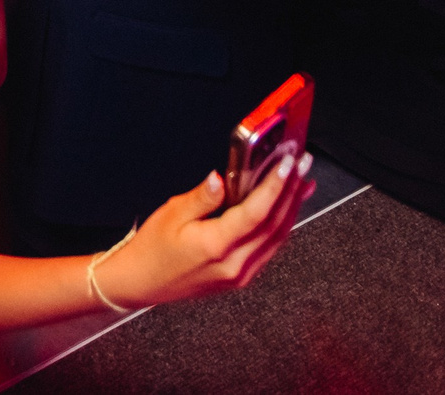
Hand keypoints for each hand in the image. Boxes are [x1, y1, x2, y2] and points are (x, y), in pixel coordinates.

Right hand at [94, 154, 313, 310]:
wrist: (142, 282)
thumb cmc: (152, 250)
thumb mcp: (171, 213)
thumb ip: (202, 196)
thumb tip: (221, 177)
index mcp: (215, 246)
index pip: (256, 213)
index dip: (275, 185)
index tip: (288, 163)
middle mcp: (234, 264)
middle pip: (275, 225)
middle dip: (292, 191)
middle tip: (303, 164)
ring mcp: (241, 274)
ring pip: (278, 238)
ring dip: (292, 207)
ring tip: (302, 181)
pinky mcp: (242, 277)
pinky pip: (271, 248)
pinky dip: (282, 224)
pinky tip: (285, 208)